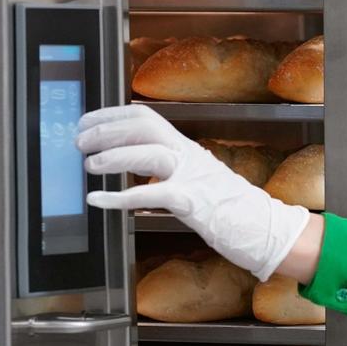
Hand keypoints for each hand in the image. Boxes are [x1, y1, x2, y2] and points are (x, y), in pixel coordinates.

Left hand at [76, 105, 309, 280]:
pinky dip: (119, 198)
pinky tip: (98, 201)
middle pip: (145, 127)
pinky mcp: (194, 203)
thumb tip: (137, 167)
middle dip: (107, 129)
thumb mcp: (199, 181)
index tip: (86, 121)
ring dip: (113, 156)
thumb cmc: (233, 211)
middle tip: (80, 141)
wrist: (267, 230)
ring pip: (148, 153)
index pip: (146, 118)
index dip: (112, 115)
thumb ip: (172, 171)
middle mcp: (190, 157)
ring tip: (89, 165)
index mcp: (189, 150)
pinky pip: (151, 195)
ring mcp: (194, 178)